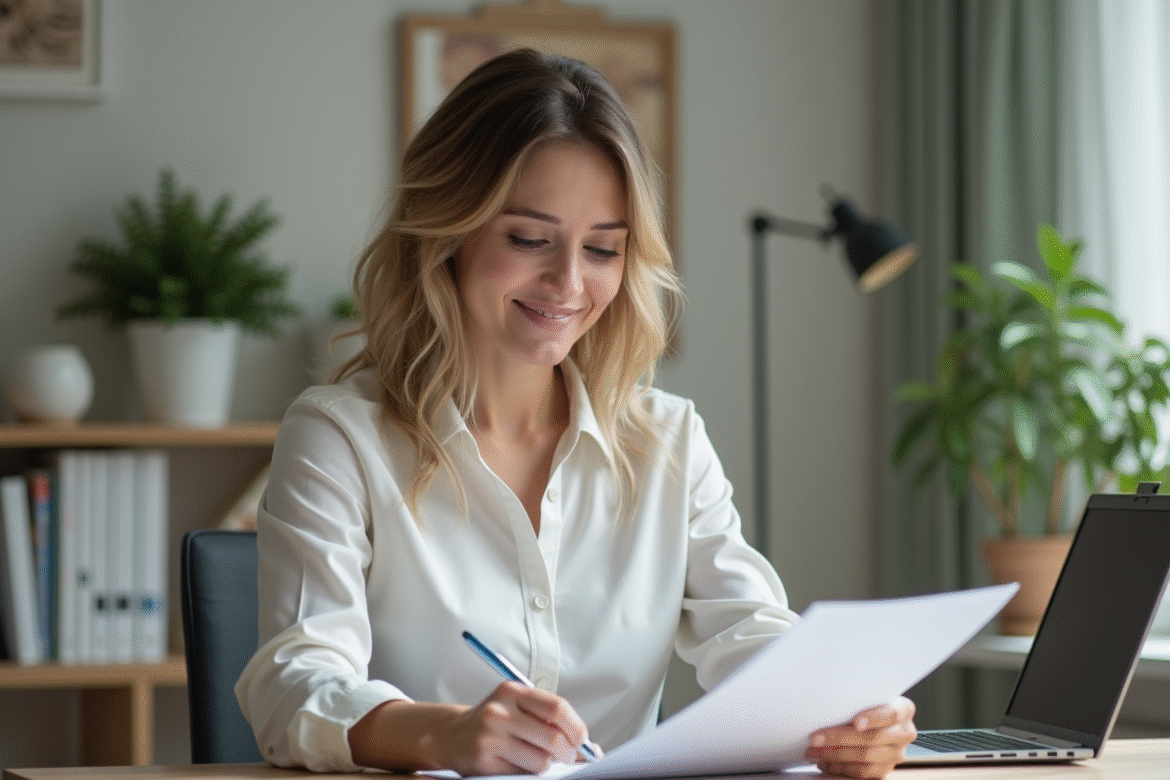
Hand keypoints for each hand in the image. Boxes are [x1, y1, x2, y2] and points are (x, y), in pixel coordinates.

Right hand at [422, 681, 597, 775]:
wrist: (451, 736)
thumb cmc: (494, 723)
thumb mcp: (518, 709)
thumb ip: (550, 721)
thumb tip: (592, 750)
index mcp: (513, 691)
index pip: (557, 708)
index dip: (576, 727)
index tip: (582, 740)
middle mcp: (500, 710)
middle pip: (552, 736)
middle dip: (569, 752)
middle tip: (568, 756)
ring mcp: (490, 734)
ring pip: (540, 760)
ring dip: (547, 764)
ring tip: (539, 759)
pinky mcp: (483, 758)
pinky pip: (522, 772)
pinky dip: (529, 772)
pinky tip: (520, 763)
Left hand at [805, 697, 916, 778]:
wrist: (875, 723)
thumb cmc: (865, 706)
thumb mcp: (865, 698)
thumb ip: (854, 702)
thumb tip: (825, 707)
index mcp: (903, 710)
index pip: (891, 713)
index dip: (873, 718)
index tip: (856, 722)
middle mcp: (903, 732)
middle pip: (872, 738)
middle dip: (840, 738)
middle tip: (816, 739)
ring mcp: (896, 753)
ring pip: (866, 756)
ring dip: (836, 755)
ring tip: (815, 752)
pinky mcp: (886, 769)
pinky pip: (863, 772)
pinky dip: (841, 768)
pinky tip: (826, 762)